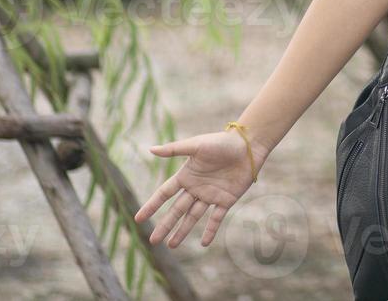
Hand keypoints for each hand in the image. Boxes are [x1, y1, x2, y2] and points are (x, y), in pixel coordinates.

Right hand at [133, 129, 266, 247]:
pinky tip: (204, 243)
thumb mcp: (196, 145)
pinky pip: (216, 218)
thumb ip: (174, 150)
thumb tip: (150, 150)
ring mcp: (210, 195)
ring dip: (182, 231)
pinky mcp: (226, 199)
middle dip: (165, 225)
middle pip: (176, 210)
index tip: (138, 219)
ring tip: (171, 245)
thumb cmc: (222, 142)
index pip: (164, 194)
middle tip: (153, 241)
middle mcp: (196, 187)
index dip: (152, 206)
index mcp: (186, 175)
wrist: (249, 145)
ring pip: (193, 216)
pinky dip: (210, 230)